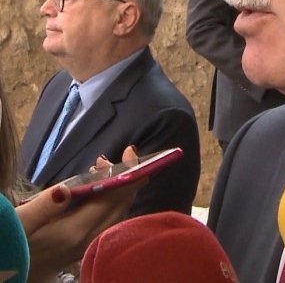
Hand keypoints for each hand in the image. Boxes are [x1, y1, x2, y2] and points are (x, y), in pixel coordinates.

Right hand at [18, 146, 139, 281]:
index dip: (127, 176)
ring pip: (114, 213)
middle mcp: (87, 241)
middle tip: (121, 154)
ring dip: (117, 188)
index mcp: (76, 232)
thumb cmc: (9, 244)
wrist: (3, 273)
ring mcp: (85, 247)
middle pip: (120, 206)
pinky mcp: (80, 248)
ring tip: (102, 165)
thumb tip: (65, 189)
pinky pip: (105, 220)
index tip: (132, 153)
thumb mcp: (20, 223)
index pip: (112, 199)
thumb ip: (43, 206)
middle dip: (126, 178)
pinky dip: (108, 200)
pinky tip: (95, 188)